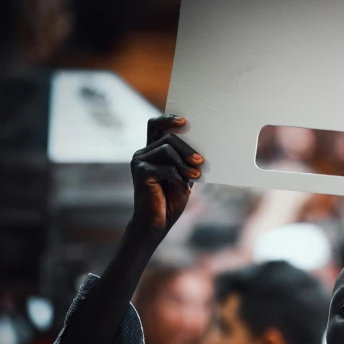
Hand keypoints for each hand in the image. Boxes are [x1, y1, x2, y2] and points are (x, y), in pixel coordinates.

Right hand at [129, 115, 203, 238]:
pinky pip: (165, 167)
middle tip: (201, 161)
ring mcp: (140, 161)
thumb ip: (187, 160)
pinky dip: (178, 177)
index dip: (168, 120)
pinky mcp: (141, 172)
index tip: (185, 121)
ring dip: (185, 163)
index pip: (155, 125)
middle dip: (188, 149)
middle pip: (168, 137)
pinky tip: (183, 187)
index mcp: (153, 151)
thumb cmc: (171, 199)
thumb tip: (203, 146)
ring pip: (167, 149)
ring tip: (195, 176)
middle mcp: (143, 153)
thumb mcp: (184, 176)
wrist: (158, 223)